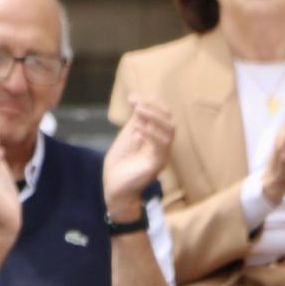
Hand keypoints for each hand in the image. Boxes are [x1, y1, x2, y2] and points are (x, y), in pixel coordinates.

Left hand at [102, 97, 173, 217]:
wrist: (115, 188)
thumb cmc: (120, 164)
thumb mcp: (127, 137)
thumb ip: (135, 121)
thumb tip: (137, 100)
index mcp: (155, 136)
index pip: (162, 114)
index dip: (150, 102)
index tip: (132, 97)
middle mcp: (161, 144)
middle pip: (169, 120)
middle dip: (154, 107)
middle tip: (136, 104)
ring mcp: (161, 154)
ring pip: (170, 131)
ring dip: (154, 118)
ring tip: (138, 112)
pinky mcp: (158, 163)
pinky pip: (161, 145)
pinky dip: (150, 133)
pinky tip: (138, 128)